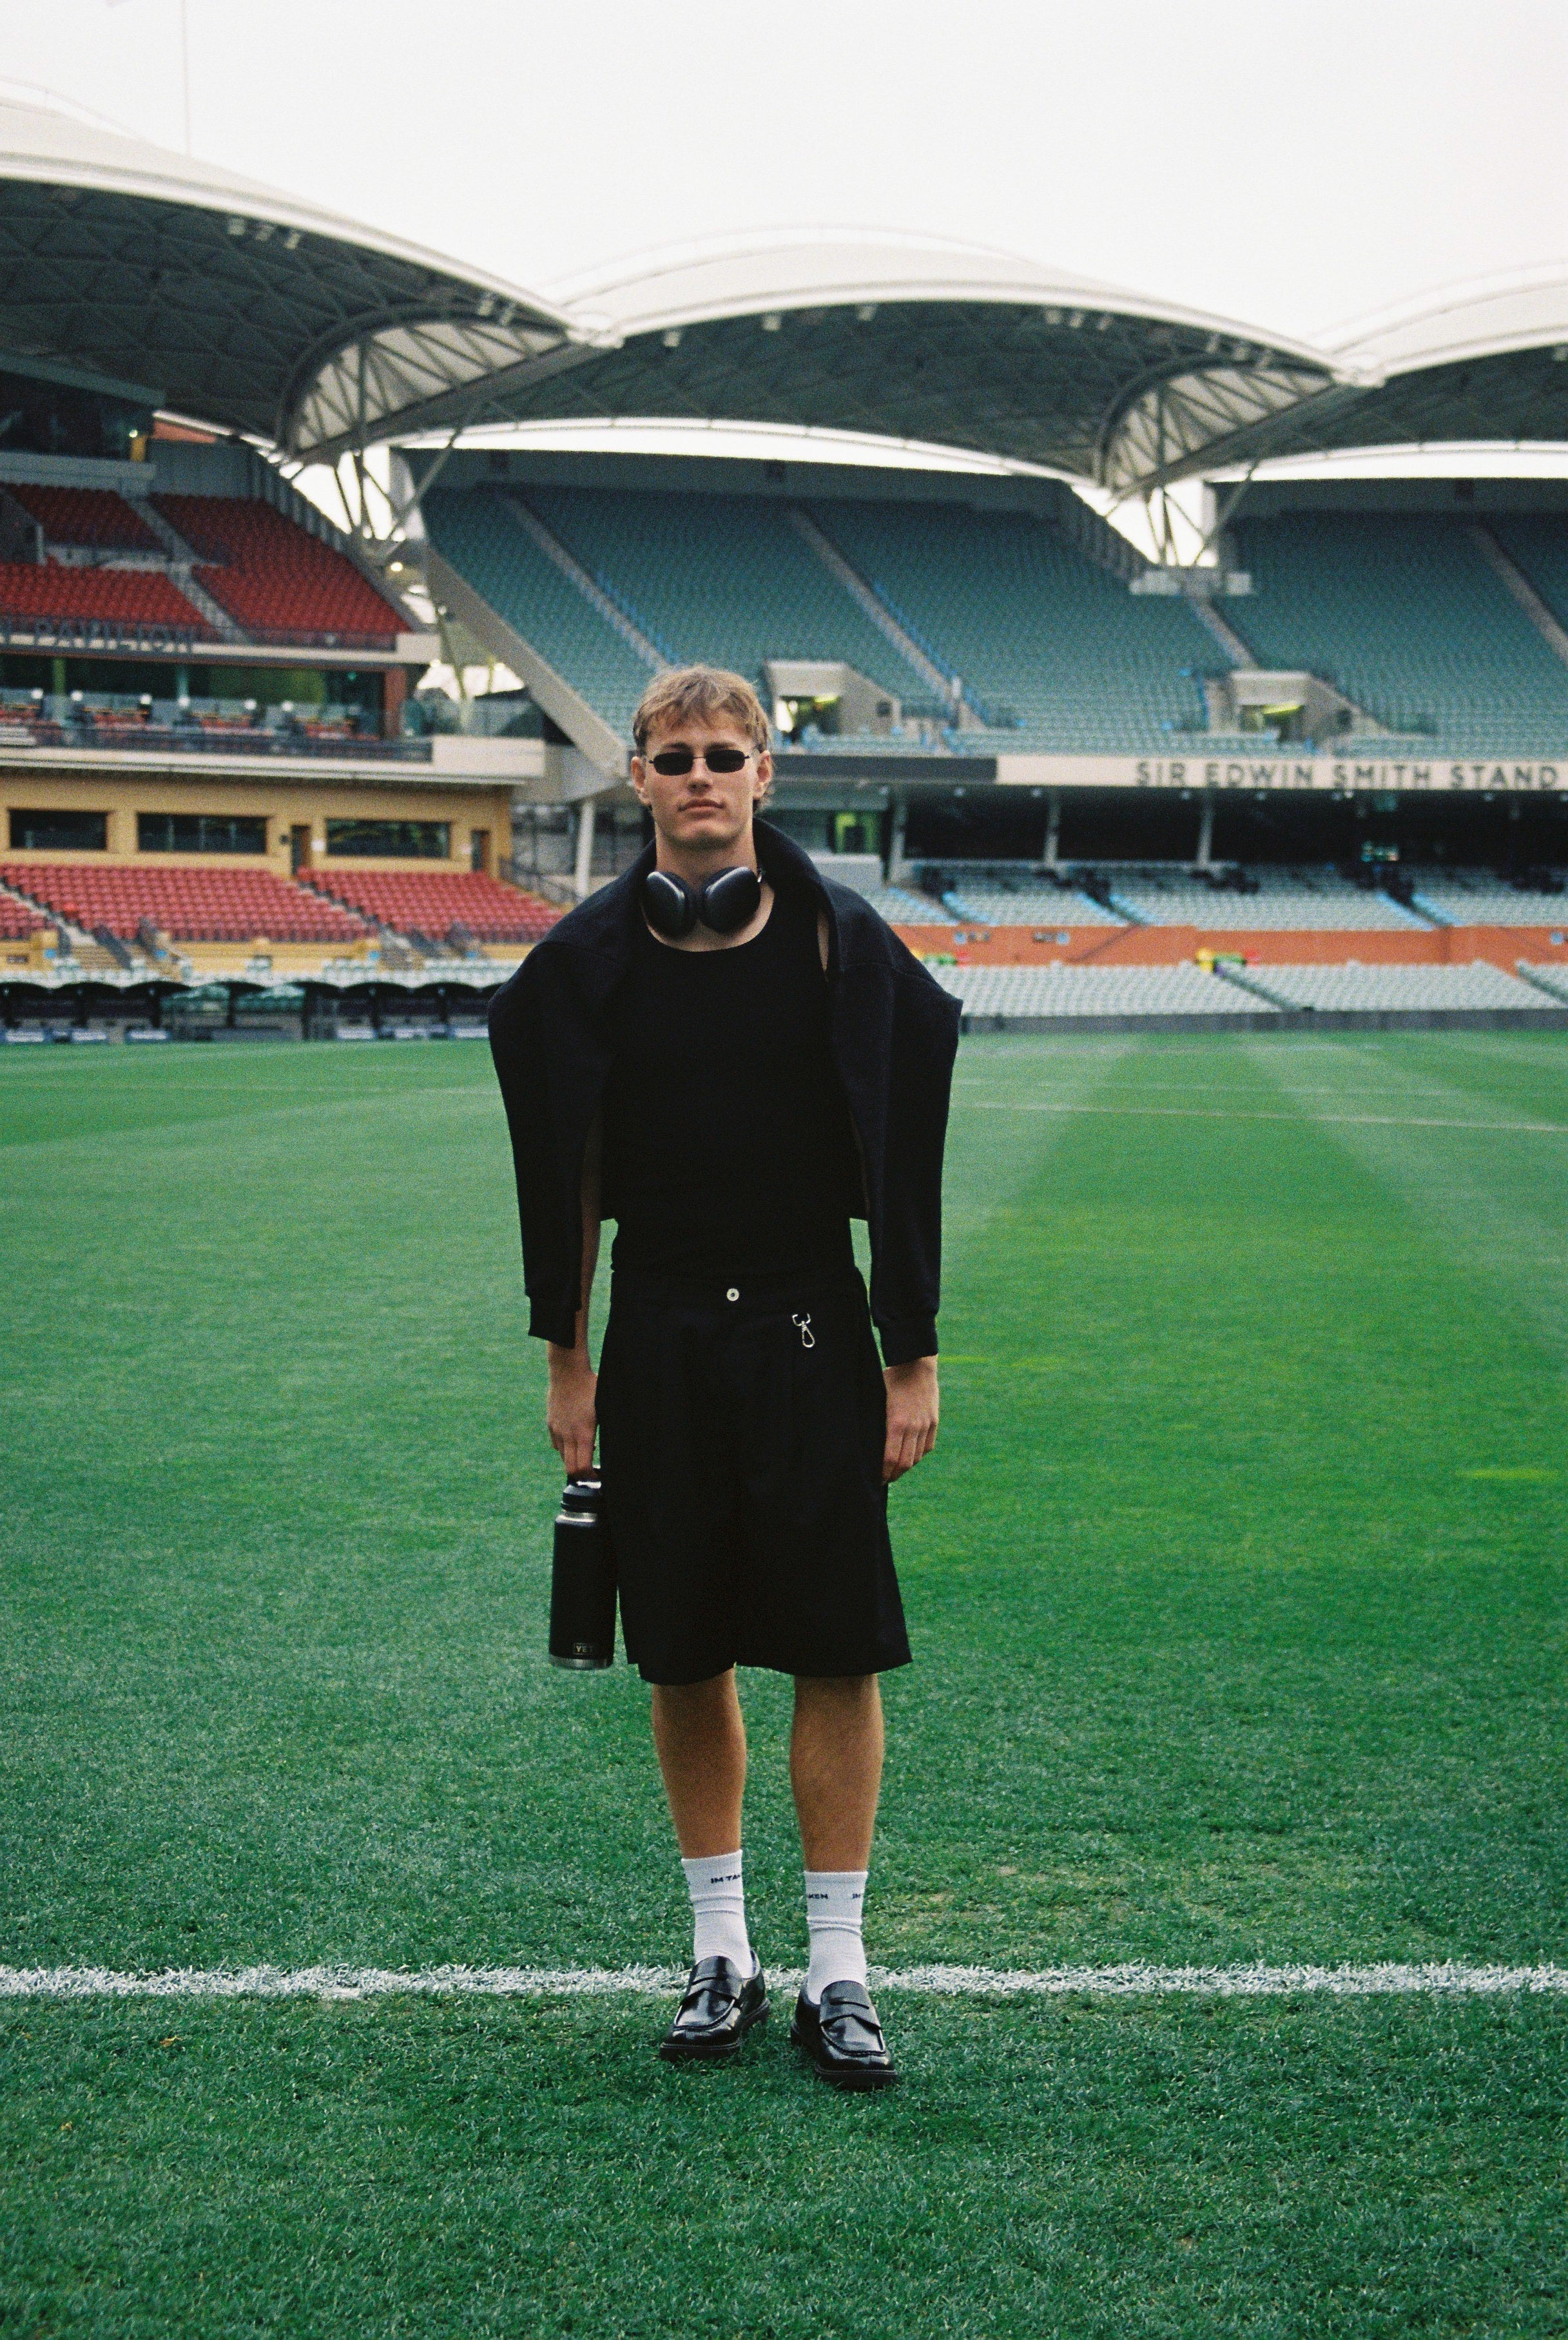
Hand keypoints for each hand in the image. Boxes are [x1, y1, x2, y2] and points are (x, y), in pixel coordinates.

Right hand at [546, 1347, 596, 1478]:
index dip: (590, 1476)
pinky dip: (566, 1448)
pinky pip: (557, 1444)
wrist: (568, 1372)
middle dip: (582, 1474)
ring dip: (574, 1459)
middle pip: (570, 1468)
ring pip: (563, 1456)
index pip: (581, 1467)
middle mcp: (567, 1436)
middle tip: (592, 1472)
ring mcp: (557, 1430)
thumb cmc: (591, 1388)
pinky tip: (575, 1440)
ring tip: (586, 1453)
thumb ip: (607, 1429)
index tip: (599, 1476)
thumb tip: (612, 1444)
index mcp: (583, 1434)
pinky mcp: (551, 1424)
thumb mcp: (605, 1408)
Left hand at [882, 1356, 937, 1482]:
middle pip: (905, 1463)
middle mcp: (913, 1427)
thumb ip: (877, 1424)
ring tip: (895, 1470)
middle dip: (893, 1475)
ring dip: (905, 1467)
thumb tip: (867, 1444)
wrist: (915, 1364)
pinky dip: (917, 1455)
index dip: (883, 1473)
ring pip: (916, 1457)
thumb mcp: (877, 1401)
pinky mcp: (934, 1422)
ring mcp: (926, 1425)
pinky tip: (909, 1456)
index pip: (890, 1459)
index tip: (876, 1479)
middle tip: (884, 1480)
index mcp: (896, 1423)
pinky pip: (927, 1447)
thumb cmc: (890, 1381)